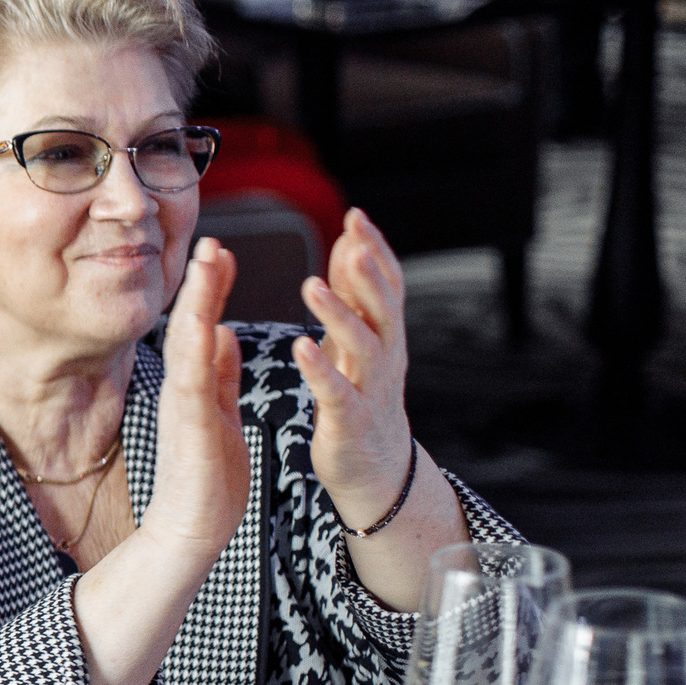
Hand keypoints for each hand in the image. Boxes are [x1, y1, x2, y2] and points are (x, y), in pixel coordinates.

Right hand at [139, 236, 248, 563]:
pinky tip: (203, 321)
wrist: (192, 529)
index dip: (211, 288)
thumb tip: (222, 334)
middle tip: (210, 240)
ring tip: (207, 263)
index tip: (220, 252)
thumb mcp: (221, 414)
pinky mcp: (189, 427)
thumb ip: (220, 375)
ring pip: (187, 343)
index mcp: (195, 386)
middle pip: (190, 324)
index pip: (203, 325)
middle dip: (200, 282)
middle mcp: (183, 389)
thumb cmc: (207, 480)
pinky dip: (196, 349)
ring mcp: (183, 406)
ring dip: (197, 301)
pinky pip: (192, 380)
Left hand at [292, 210, 416, 529]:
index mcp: (384, 335)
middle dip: (369, 271)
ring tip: (313, 286)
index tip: (356, 215)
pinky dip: (320, 368)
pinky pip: (336, 391)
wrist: (374, 469)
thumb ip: (356, 297)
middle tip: (353, 238)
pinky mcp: (349, 420)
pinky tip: (299, 346)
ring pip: (363, 345)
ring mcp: (370, 388)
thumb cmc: (361, 397)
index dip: (375, 250)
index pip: (386, 284)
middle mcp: (385, 357)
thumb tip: (350, 245)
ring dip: (339, 314)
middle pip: (384, 307)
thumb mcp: (360, 341)